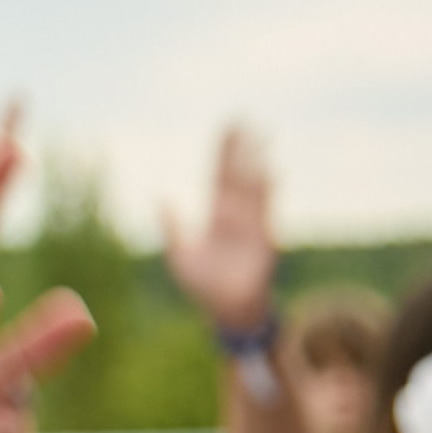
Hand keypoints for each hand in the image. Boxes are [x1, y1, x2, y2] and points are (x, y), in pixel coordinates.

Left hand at [162, 126, 278, 339]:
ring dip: (256, 163)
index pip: (219, 175)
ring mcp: (251, 225)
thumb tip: (160, 197)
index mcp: (216, 216)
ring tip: (260, 138)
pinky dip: (268, 193)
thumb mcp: (180, 256)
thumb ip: (171, 227)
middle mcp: (236, 215)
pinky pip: (265, 213)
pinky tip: (271, 172)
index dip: (224, 152)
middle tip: (245, 119)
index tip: (228, 127)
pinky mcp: (263, 240)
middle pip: (238, 174)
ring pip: (254, 188)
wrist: (227, 312)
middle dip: (242, 149)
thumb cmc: (205, 286)